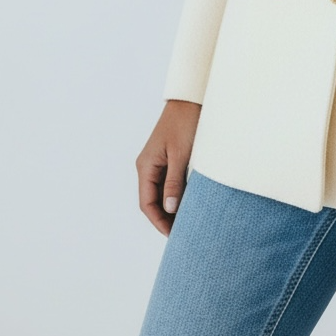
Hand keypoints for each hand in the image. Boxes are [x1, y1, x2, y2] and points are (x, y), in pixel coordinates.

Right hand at [135, 99, 201, 235]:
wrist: (190, 99)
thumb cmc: (185, 123)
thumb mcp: (181, 154)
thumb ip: (174, 182)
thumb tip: (170, 208)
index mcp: (145, 166)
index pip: (147, 203)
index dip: (159, 221)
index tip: (173, 235)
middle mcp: (147, 166)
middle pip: (152, 201)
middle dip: (165, 218)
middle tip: (183, 233)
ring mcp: (157, 162)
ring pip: (160, 192)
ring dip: (171, 207)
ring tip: (188, 221)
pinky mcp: (167, 158)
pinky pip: (168, 182)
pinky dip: (176, 194)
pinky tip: (190, 202)